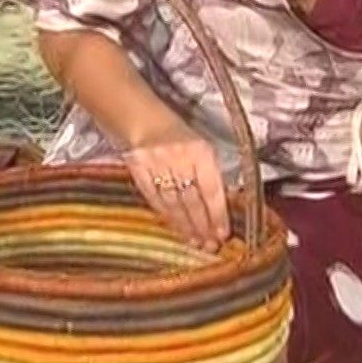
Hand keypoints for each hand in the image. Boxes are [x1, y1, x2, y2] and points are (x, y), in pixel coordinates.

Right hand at [124, 123, 229, 252]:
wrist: (140, 117)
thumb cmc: (175, 131)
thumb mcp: (200, 145)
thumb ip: (210, 171)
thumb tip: (222, 204)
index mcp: (200, 151)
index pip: (212, 190)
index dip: (218, 214)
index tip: (223, 233)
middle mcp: (179, 159)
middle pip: (193, 200)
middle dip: (203, 226)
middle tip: (210, 245)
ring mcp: (157, 165)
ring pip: (174, 203)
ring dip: (185, 225)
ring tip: (194, 241)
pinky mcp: (138, 170)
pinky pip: (154, 198)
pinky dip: (166, 215)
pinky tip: (174, 227)